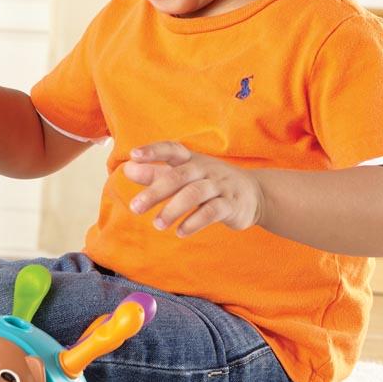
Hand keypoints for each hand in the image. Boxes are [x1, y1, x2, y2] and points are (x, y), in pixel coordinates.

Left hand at [121, 141, 263, 236]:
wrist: (254, 193)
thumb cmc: (210, 182)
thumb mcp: (184, 175)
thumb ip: (156, 173)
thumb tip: (127, 168)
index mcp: (191, 159)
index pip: (171, 149)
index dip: (153, 151)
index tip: (133, 155)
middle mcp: (205, 169)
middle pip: (178, 176)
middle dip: (155, 191)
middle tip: (135, 208)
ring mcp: (220, 185)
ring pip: (194, 194)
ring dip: (173, 210)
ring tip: (157, 224)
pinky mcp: (231, 204)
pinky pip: (212, 211)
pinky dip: (194, 222)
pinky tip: (180, 232)